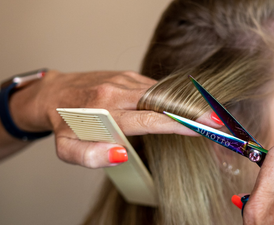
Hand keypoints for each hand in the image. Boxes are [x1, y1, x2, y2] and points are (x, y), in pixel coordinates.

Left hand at [10, 70, 222, 167]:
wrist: (54, 92)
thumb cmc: (64, 124)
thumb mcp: (67, 149)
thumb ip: (90, 156)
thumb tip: (120, 154)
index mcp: (106, 110)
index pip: (150, 119)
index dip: (179, 124)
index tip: (204, 128)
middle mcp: (118, 90)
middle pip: (164, 101)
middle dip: (193, 112)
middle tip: (218, 123)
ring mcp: (124, 80)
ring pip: (162, 93)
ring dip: (185, 105)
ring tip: (208, 118)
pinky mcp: (128, 76)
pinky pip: (155, 88)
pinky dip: (171, 99)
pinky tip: (182, 109)